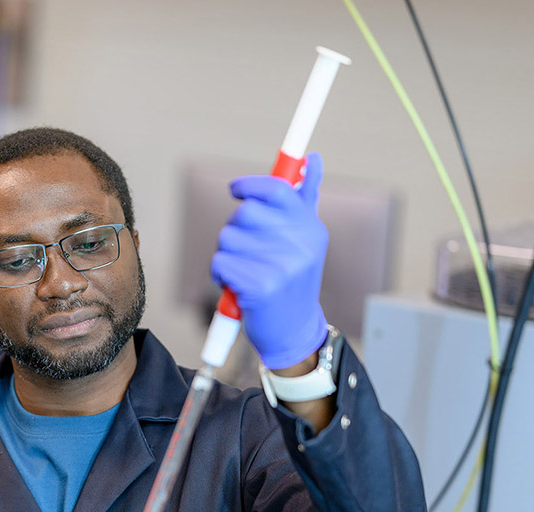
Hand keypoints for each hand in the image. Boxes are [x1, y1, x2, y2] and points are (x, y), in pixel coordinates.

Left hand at [210, 151, 329, 368]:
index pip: (277, 189)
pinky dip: (220, 274)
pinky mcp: (259, 287)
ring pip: (228, 238)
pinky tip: (236, 287)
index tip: (235, 189)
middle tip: (247, 249)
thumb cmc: (294, 280)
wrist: (293, 332)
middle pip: (245, 213)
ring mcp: (281, 267)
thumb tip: (313, 157)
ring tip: (245, 271)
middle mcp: (300, 245)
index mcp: (311, 229)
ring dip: (227, 254)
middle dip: (237, 229)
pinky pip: (220, 262)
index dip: (250, 185)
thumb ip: (305, 198)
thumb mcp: (306, 239)